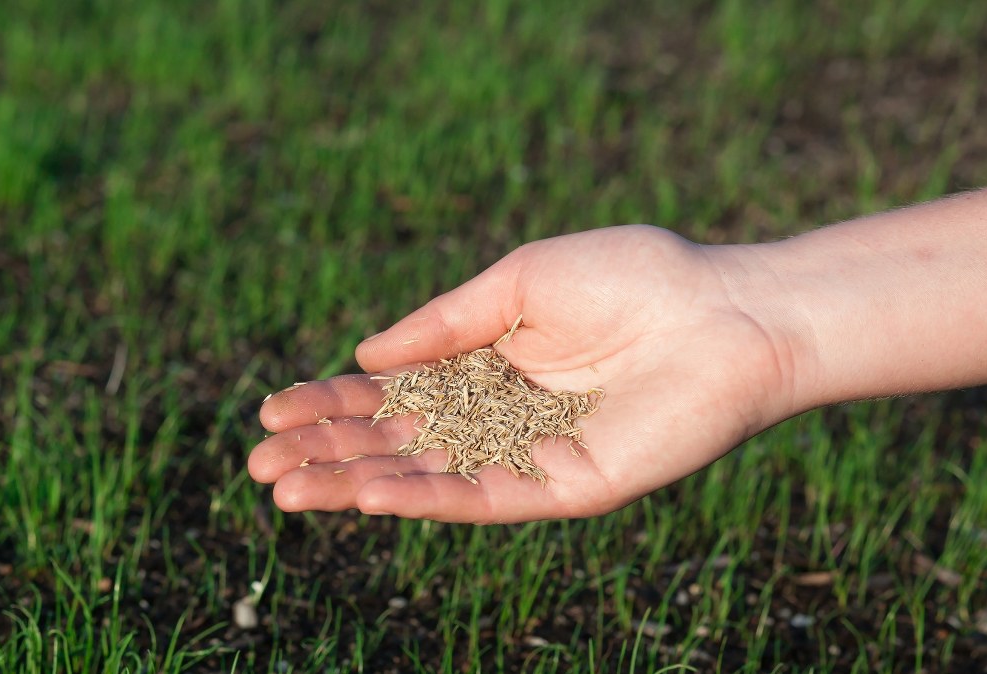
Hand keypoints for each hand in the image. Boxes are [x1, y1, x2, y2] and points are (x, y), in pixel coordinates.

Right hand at [251, 225, 801, 522]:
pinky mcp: (566, 488)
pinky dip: (426, 498)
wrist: (727, 312)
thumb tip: (365, 355)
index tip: (271, 408)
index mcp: (488, 365)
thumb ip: (445, 322)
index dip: (331, 404)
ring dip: (357, 486)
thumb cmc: (634, 277)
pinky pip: (485, 499)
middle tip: (259, 463)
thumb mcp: (520, 281)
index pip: (394, 394)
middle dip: (328, 453)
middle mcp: (501, 418)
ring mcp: (531, 457)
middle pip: (398, 443)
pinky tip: (370, 494)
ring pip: (428, 478)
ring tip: (288, 492)